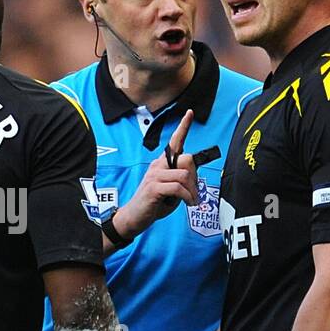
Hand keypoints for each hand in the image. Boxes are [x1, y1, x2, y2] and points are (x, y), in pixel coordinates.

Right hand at [117, 110, 198, 236]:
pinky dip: (187, 197)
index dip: (183, 127)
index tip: (189, 113)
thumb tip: (194, 176)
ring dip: (193, 191)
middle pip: (186, 159)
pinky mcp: (153, 188)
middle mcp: (157, 165)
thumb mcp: (170, 190)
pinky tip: (187, 203)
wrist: (134, 217)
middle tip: (194, 192)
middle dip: (195, 177)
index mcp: (161, 164)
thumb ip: (181, 179)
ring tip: (191, 201)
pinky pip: (178, 187)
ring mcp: (154, 176)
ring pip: (184, 175)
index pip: (173, 142)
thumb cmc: (153, 204)